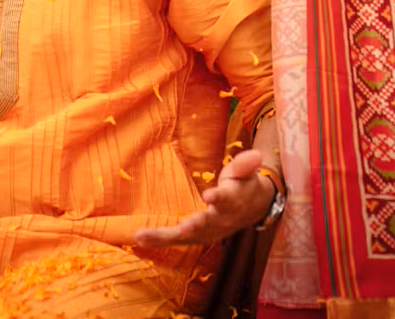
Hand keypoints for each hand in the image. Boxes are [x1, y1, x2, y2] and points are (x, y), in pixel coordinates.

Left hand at [135, 149, 275, 246]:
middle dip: (193, 226)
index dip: (219, 198)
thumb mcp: (246, 171)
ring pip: (187, 237)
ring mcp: (209, 231)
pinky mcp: (198, 235)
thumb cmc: (243, 184)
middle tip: (182, 227)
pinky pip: (177, 239)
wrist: (253, 208)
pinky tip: (139, 238)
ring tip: (143, 235)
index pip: (227, 200)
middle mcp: (221, 220)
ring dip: (165, 237)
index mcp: (233, 200)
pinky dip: (159, 240)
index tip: (210, 195)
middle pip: (205, 225)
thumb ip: (246, 164)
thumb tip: (256, 155)